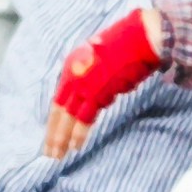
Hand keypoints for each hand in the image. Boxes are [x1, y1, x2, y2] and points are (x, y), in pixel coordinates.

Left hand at [42, 9, 162, 158]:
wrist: (142, 36)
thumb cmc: (129, 43)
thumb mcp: (103, 57)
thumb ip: (94, 74)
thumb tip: (95, 93)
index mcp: (72, 64)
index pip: (59, 98)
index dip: (55, 118)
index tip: (53, 133)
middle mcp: (73, 74)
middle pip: (58, 110)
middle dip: (53, 133)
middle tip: (49, 152)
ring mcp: (83, 83)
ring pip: (67, 117)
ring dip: (62, 138)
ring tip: (58, 155)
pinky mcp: (97, 92)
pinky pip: (84, 118)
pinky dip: (78, 134)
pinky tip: (75, 147)